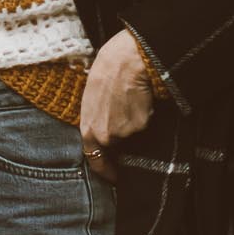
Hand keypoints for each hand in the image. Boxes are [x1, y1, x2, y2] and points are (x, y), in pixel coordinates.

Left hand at [77, 30, 157, 177]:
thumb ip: (95, 118)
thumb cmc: (107, 70)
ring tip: (133, 101)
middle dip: (123, 140)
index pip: (95, 160)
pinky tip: (142, 99)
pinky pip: (145, 125)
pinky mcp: (142, 125)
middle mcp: (105, 136)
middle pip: (116, 146)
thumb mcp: (91, 96)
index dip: (106, 170)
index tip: (114, 175)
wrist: (127, 59)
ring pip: (133, 135)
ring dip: (134, 124)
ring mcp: (125, 132)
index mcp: (88, 129)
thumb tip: (103, 129)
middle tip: (128, 124)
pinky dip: (145, 116)